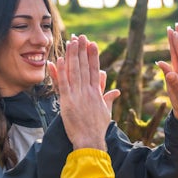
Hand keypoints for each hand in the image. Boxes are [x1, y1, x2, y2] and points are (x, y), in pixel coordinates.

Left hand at [51, 34, 119, 149]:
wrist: (90, 141)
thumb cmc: (98, 129)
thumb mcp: (106, 112)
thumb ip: (108, 99)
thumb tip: (116, 92)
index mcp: (97, 93)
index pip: (95, 70)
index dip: (93, 56)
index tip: (92, 44)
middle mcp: (88, 92)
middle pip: (84, 67)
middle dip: (82, 50)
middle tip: (81, 36)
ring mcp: (77, 96)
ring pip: (74, 71)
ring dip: (73, 55)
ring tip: (72, 42)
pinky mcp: (67, 102)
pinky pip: (64, 83)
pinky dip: (62, 71)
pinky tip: (61, 59)